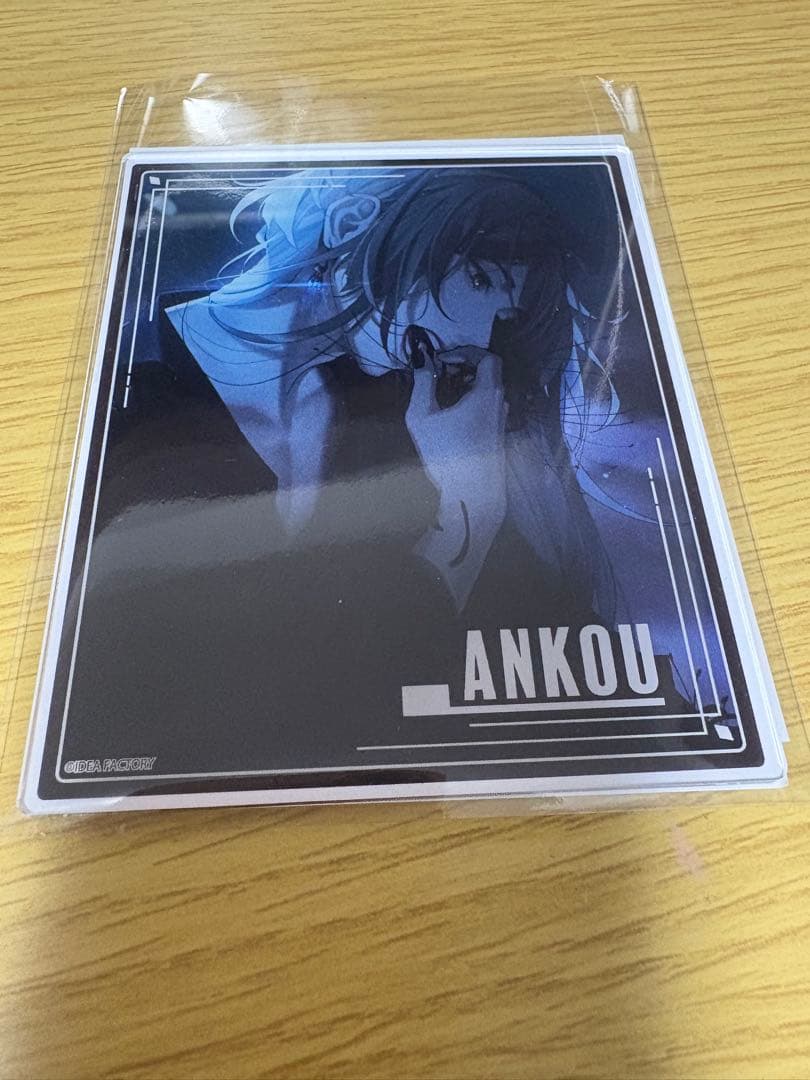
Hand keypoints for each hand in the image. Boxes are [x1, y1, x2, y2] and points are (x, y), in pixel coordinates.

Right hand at [405, 348, 507, 607]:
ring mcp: (501, 421)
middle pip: (488, 374)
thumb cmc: (447, 454)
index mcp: (487, 393)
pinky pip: (486, 408)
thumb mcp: (423, 417)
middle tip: (439, 372)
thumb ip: (422, 384)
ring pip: (488, 392)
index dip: (466, 351)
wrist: (473, 495)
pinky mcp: (498, 437)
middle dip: (463, 367)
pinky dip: (471, 402)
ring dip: (467, 386)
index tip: (443, 357)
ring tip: (442, 394)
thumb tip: (422, 360)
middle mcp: (500, 403)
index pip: (487, 357)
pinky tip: (451, 416)